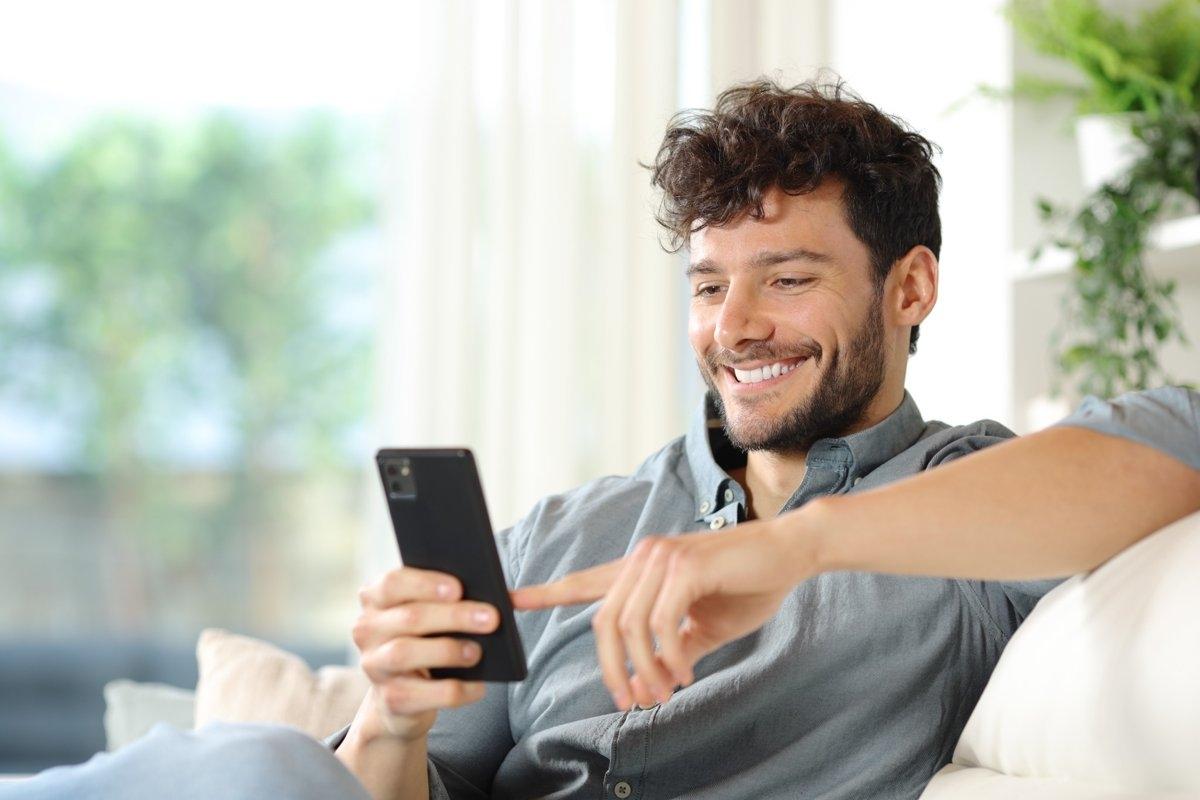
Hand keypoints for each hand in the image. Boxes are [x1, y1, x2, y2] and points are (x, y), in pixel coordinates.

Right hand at [350, 566, 499, 741]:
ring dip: (448, 650)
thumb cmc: (428, 641)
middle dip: (454, 617)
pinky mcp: (389, 699)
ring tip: (477, 652)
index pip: (392, 583)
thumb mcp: (437, 617)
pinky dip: (455, 690)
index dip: (425, 583)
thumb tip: (518, 598)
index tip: (459, 588)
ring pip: (405, 653)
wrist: (402, 700)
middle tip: (491, 618)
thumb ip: (467, 599)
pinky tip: (479, 686)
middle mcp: (367, 629)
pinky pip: (423, 694)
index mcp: (376, 599)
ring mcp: (374, 666)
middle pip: (409, 617)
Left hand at [510, 514, 818, 710]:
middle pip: (603, 622)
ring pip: (629, 627)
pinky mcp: (685, 566)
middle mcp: (644, 557)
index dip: (546, 592)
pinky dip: (669, 657)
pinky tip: (685, 672)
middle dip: (613, 670)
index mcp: (642, 568)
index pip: (585, 581)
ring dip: (645, 669)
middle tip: (633, 701)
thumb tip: (646, 681)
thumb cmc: (749, 584)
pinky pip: (661, 624)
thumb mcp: (703, 625)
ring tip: (665, 692)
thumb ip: (671, 647)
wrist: (792, 554)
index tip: (509, 600)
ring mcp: (662, 558)